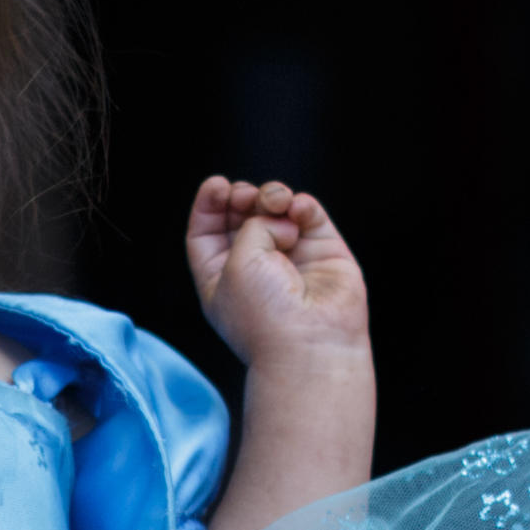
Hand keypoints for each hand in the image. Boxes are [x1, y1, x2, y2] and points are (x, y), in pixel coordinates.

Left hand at [183, 177, 373, 377]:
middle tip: (246, 197)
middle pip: (241, 214)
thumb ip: (251, 224)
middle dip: (242, 197)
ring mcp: (290, 258)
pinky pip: (309, 214)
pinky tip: (298, 211)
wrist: (311, 344)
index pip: (207, 231)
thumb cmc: (265, 316)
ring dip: (272, 196)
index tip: (217, 185)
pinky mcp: (323, 250)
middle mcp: (255, 267)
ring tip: (275, 204)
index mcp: (220, 277)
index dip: (209, 204)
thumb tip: (280, 215)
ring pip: (276, 208)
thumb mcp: (235, 261)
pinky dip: (302, 205)